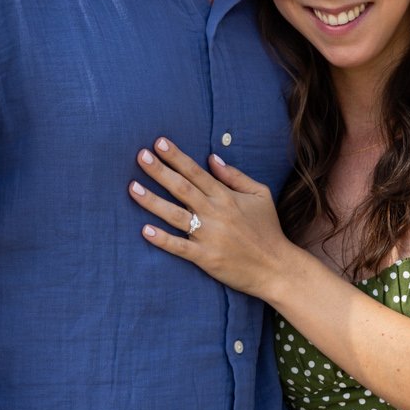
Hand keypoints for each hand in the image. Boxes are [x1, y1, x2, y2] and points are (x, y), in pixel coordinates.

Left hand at [131, 139, 291, 298]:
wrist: (276, 267)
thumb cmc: (268, 229)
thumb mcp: (260, 195)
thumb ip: (236, 176)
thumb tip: (212, 158)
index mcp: (226, 197)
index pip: (196, 172)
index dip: (177, 156)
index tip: (158, 143)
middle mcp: (215, 212)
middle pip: (182, 188)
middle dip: (160, 171)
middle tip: (140, 156)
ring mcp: (209, 235)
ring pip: (175, 214)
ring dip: (152, 201)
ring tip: (132, 188)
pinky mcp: (205, 257)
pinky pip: (179, 247)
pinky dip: (162, 239)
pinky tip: (145, 230)